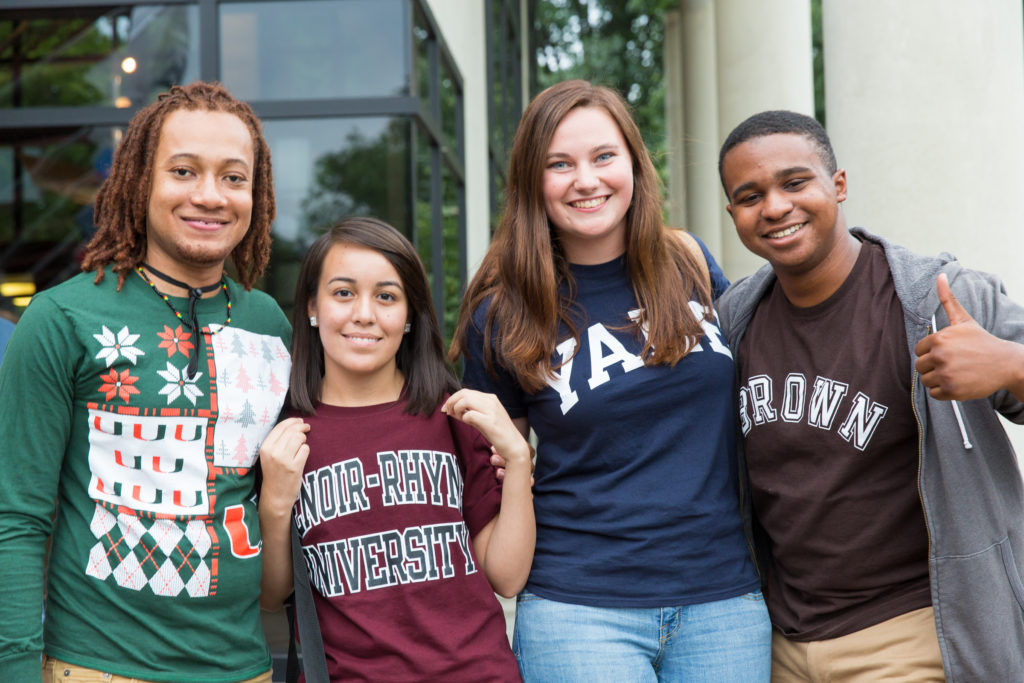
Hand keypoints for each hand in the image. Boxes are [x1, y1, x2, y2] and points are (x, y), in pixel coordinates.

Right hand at [258, 417, 310, 510]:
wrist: (275, 496)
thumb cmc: (274, 473)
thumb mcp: (269, 455)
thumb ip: (278, 440)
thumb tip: (294, 423)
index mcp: (265, 447)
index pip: (281, 426)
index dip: (293, 421)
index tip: (300, 421)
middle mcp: (273, 452)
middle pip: (292, 430)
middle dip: (302, 427)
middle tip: (307, 428)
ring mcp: (284, 460)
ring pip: (299, 438)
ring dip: (304, 439)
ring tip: (302, 443)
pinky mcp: (294, 467)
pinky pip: (306, 450)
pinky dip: (306, 451)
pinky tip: (302, 456)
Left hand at [442, 389, 532, 474]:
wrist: (514, 447)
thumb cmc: (498, 435)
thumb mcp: (482, 420)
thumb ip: (468, 413)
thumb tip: (450, 409)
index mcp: (490, 398)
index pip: (466, 391)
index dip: (453, 398)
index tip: (446, 408)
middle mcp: (491, 401)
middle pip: (464, 393)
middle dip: (451, 401)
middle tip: (446, 411)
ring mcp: (491, 410)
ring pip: (465, 400)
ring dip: (456, 408)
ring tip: (457, 417)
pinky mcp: (490, 421)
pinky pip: (469, 414)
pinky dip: (463, 418)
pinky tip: (466, 423)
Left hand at [914, 273, 1023, 400]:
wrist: (1006, 363)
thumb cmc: (981, 341)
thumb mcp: (963, 320)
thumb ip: (948, 300)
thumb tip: (940, 276)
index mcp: (939, 338)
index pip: (918, 351)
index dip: (931, 352)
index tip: (948, 352)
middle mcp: (940, 355)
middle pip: (919, 367)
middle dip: (933, 367)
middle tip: (953, 364)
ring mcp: (946, 373)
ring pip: (926, 381)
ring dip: (938, 379)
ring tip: (956, 372)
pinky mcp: (952, 390)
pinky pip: (934, 394)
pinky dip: (944, 391)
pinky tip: (958, 382)